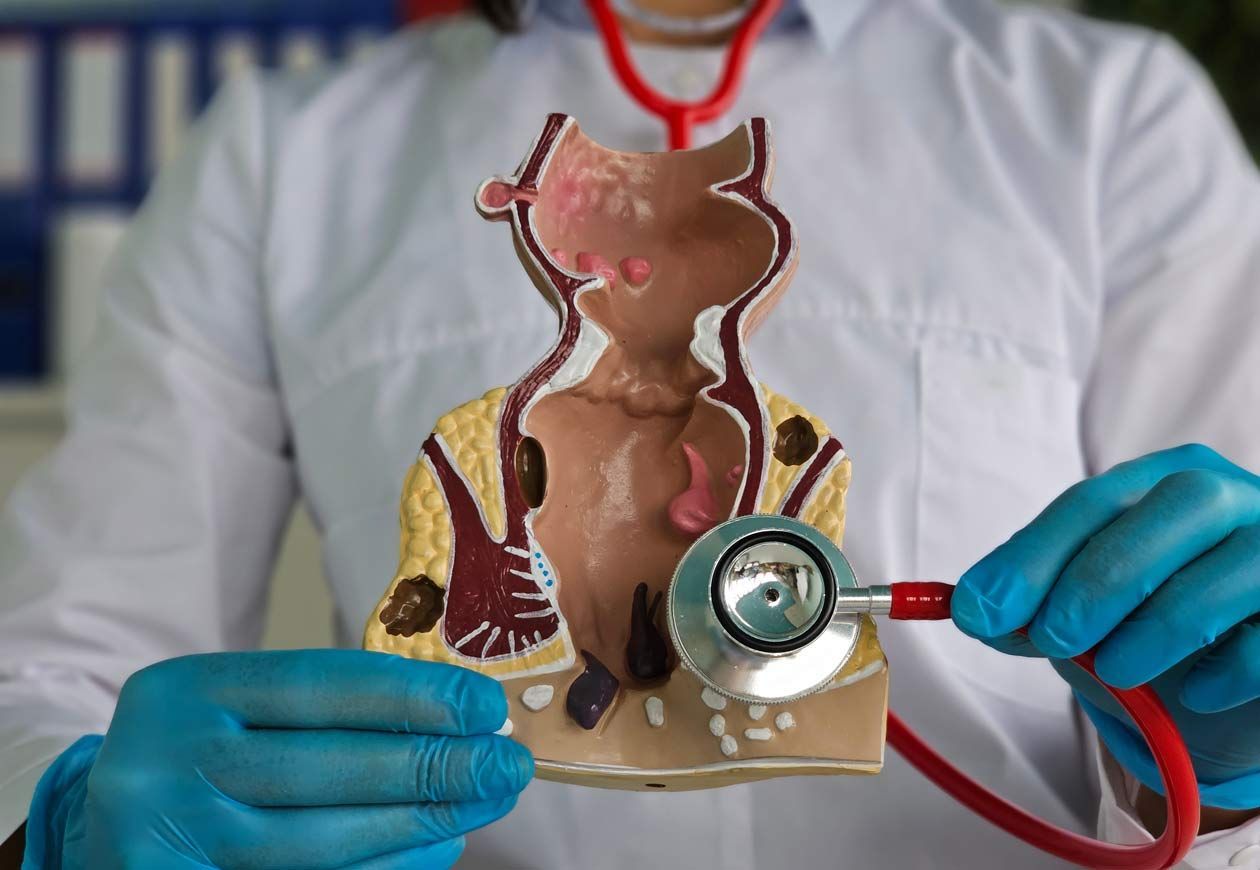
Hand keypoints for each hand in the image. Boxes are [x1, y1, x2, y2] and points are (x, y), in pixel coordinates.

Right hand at [26, 650, 530, 868]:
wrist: (106, 833)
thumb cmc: (202, 759)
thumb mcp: (238, 714)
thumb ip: (326, 713)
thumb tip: (459, 721)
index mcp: (184, 691)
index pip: (316, 685)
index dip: (410, 695)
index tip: (483, 705)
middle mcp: (162, 763)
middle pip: (323, 766)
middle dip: (430, 765)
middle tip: (506, 764)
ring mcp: (166, 841)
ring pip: (318, 841)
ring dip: (417, 824)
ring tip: (482, 805)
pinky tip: (433, 851)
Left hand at [951, 444, 1259, 812]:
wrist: (1228, 686)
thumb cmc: (1147, 627)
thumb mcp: (1082, 612)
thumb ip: (1032, 606)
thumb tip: (977, 611)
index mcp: (1163, 481)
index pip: (1097, 500)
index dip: (1034, 554)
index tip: (980, 609)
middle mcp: (1233, 500)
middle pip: (1179, 504)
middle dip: (1101, 576)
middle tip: (1052, 638)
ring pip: (1236, 566)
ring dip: (1157, 626)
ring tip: (1114, 670)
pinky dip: (1227, 669)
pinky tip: (1195, 694)